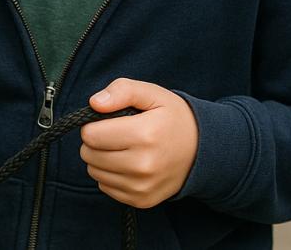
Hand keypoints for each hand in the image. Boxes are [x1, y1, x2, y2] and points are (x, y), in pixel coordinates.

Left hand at [79, 78, 197, 207]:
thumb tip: (94, 103)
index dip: (94, 124)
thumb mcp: (152, 93)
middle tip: (116, 135)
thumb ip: (122, 91)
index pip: (90, 135)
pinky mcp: (141, 200)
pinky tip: (128, 164)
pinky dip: (111, 175)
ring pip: (94, 172)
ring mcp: (142, 186)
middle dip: (96, 142)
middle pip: (88, 155)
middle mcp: (143, 165)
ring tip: (122, 149)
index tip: (109, 122)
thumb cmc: (173, 118)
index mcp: (144, 135)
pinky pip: (105, 187)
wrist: (202, 151)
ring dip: (101, 159)